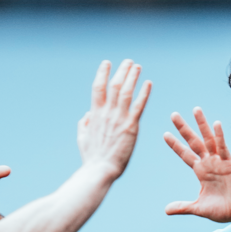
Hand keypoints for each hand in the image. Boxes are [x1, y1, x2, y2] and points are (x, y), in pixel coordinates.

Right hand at [78, 59, 151, 176]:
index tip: (106, 63)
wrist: (100, 170)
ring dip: (132, 77)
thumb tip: (87, 115)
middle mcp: (107, 113)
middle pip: (113, 85)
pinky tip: (148, 83)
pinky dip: (144, 93)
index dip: (102, 73)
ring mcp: (119, 118)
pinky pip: (139, 106)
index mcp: (95, 114)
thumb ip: (84, 124)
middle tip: (128, 61)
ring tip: (137, 66)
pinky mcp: (131, 126)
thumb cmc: (92, 158)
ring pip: (126, 91)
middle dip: (121, 71)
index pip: (98, 87)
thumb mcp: (82, 139)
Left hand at [164, 108, 230, 223]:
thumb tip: (166, 210)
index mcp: (201, 172)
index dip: (175, 145)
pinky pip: (223, 148)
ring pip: (208, 139)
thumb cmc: (223, 210)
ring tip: (195, 109)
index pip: (185, 154)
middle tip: (173, 114)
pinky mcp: (229, 164)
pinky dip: (219, 136)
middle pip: (193, 142)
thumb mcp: (199, 208)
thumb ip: (183, 206)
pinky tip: (215, 124)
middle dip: (183, 128)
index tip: (165, 134)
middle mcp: (209, 163)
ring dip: (201, 124)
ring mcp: (219, 162)